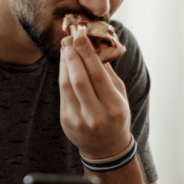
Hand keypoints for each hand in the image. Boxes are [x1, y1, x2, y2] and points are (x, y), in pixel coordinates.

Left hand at [59, 28, 130, 158]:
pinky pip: (62, 94)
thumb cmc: (116, 116)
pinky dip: (62, 76)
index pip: (98, 75)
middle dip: (72, 55)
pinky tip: (64, 64)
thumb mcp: (120, 96)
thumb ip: (108, 74)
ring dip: (64, 63)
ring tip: (65, 48)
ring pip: (67, 85)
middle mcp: (96, 114)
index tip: (80, 35)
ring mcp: (79, 119)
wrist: (106, 148)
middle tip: (69, 38)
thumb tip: (96, 47)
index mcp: (114, 106)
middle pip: (79, 79)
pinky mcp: (67, 121)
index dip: (87, 53)